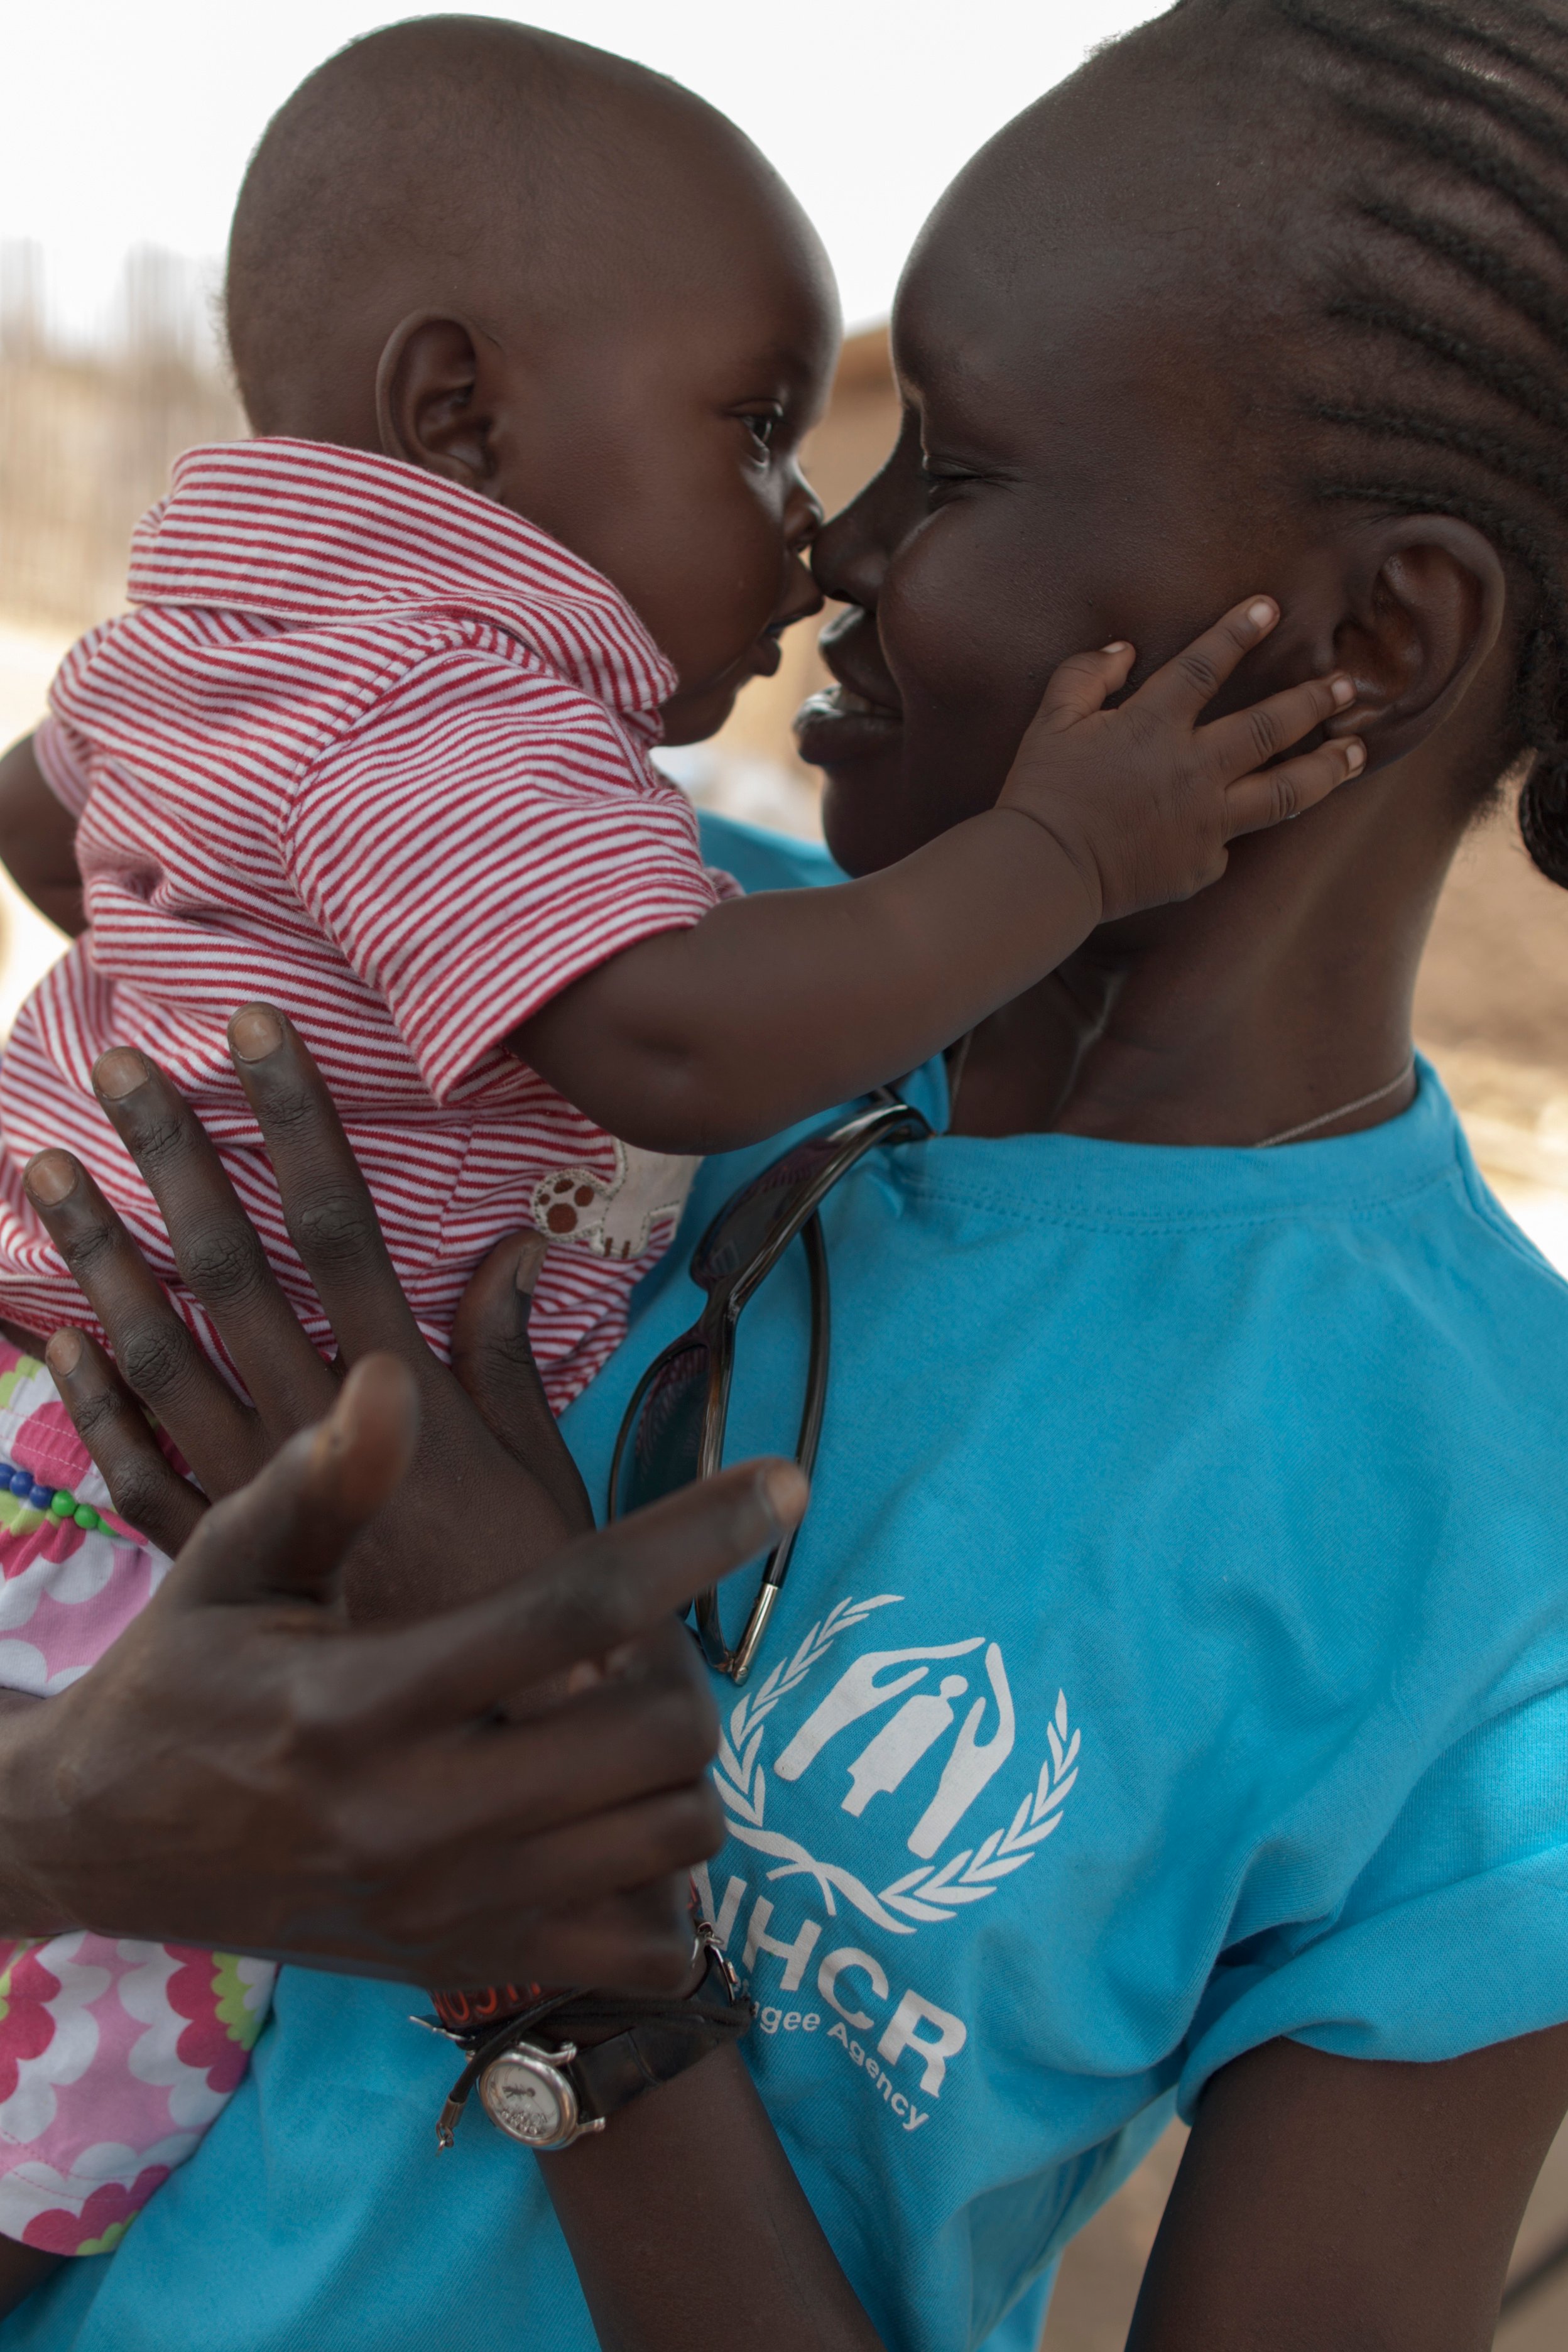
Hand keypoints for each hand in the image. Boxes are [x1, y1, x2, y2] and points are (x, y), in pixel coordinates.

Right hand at [0, 1348, 805, 1988]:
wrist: (101, 1844)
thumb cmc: (180, 1675)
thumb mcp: (224, 1565)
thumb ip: (321, 1483)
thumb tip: (393, 1379)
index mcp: (361, 1702)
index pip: (573, 1611)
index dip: (693, 1538)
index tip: (786, 1482)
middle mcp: (416, 1819)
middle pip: (658, 1738)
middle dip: (685, 1669)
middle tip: (645, 1643)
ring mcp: (448, 1910)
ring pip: (673, 1838)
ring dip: (676, 1767)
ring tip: (618, 1722)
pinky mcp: (463, 1966)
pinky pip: (643, 1950)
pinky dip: (661, 1886)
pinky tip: (608, 1821)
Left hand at [25, 1004, 589, 1620]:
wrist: (485, 1760)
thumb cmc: (534, 1609)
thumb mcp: (544, 1476)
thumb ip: (506, 1359)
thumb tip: (514, 1241)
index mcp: (399, 1394)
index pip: (335, 1225)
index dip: (294, 1121)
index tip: (253, 1029)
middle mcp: (308, 1430)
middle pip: (226, 1268)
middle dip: (171, 1160)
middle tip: (115, 1070)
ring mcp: (249, 1495)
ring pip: (157, 1354)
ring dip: (98, 1258)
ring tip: (41, 1173)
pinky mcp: (218, 1562)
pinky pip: (132, 1470)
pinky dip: (92, 1400)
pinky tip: (55, 1337)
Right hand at [996, 596, 1364, 923]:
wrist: (1043, 873)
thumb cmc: (1041, 793)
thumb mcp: (1050, 721)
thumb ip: (1085, 676)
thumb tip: (1124, 650)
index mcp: (1153, 725)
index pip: (1206, 665)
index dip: (1239, 631)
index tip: (1270, 609)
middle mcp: (1193, 769)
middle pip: (1272, 726)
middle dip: (1314, 701)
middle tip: (1347, 686)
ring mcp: (1205, 820)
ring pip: (1286, 791)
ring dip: (1328, 768)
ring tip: (1357, 753)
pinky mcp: (1201, 865)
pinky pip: (1229, 844)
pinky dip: (1236, 830)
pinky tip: (1250, 821)